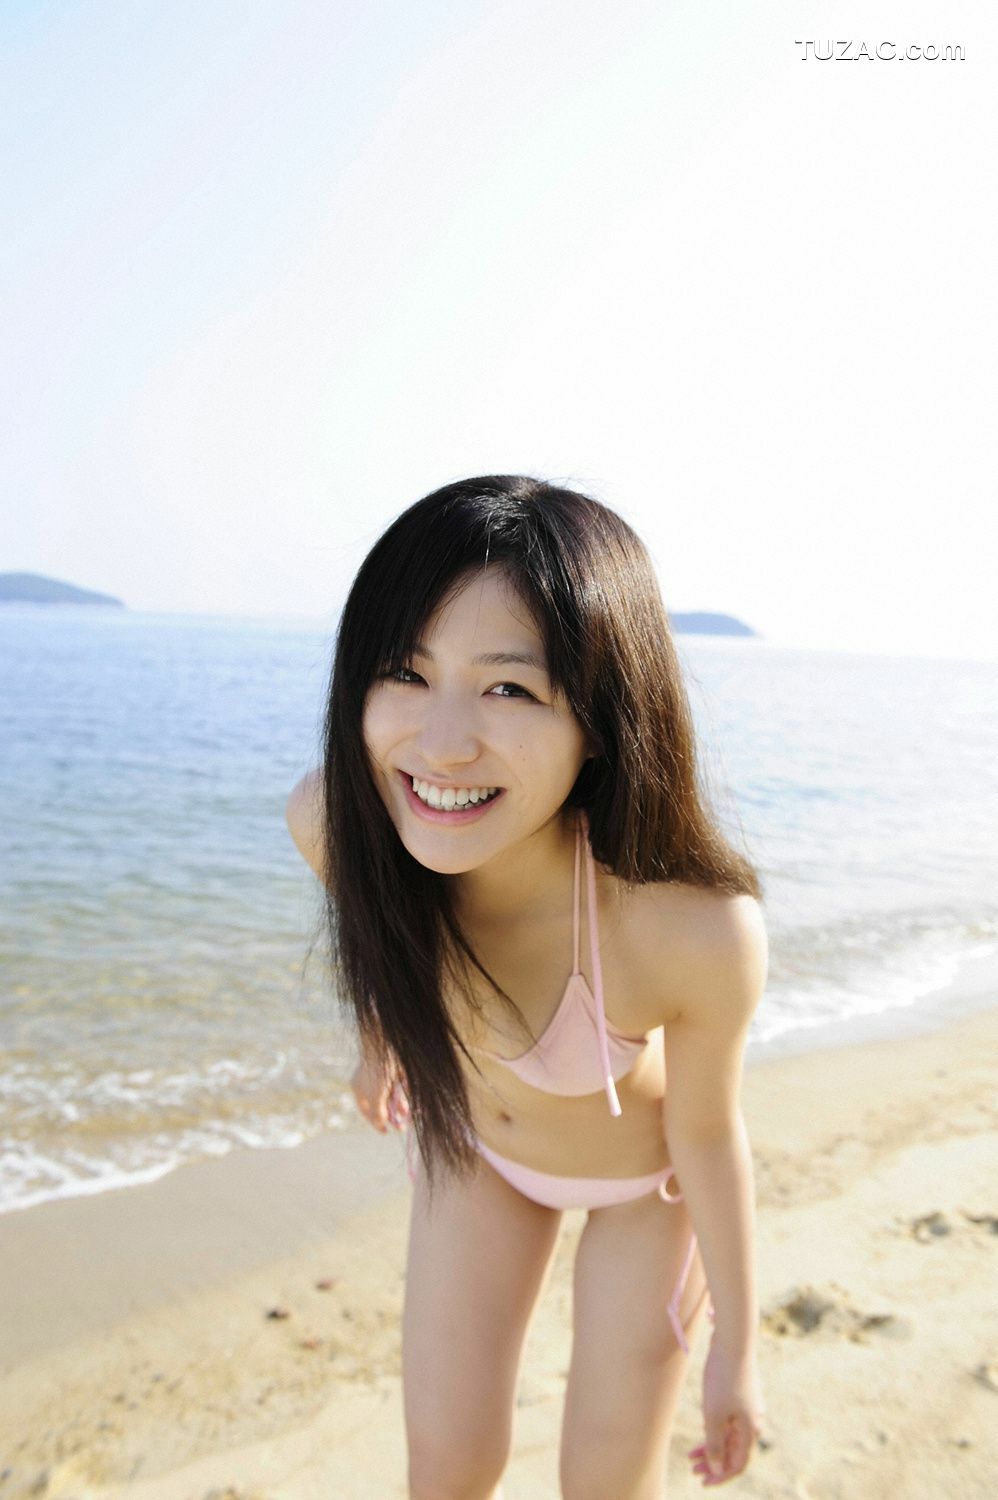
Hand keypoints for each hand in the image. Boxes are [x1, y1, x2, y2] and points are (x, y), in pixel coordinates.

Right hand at [350, 1054, 409, 1133]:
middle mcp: (370, 1081)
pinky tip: (412, 1099)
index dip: (375, 1122)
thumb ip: (377, 1114)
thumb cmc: (376, 1072)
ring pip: (394, 1094)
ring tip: (410, 1115)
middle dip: (392, 1115)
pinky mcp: (397, 1068)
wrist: (387, 1043)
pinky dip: (407, 1092)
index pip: (366, 1110)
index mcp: (359, 1087)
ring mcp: (384, 1074)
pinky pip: (402, 1084)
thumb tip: (381, 1125)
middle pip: (382, 1103)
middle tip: (403, 1127)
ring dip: (401, 1107)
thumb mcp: (374, 1098)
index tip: (386, 1131)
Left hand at [688, 1339, 764, 1486]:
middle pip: (733, 1451)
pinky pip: (728, 1422)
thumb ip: (715, 1443)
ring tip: (691, 1456)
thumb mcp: (714, 1415)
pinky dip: (715, 1431)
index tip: (703, 1481)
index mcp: (750, 1430)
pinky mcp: (740, 1396)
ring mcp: (747, 1408)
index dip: (721, 1476)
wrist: (732, 1342)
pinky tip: (702, 1432)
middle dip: (713, 1463)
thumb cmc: (723, 1378)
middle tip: (693, 1470)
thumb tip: (716, 1467)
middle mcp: (752, 1422)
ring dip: (712, 1448)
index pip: (738, 1464)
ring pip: (729, 1436)